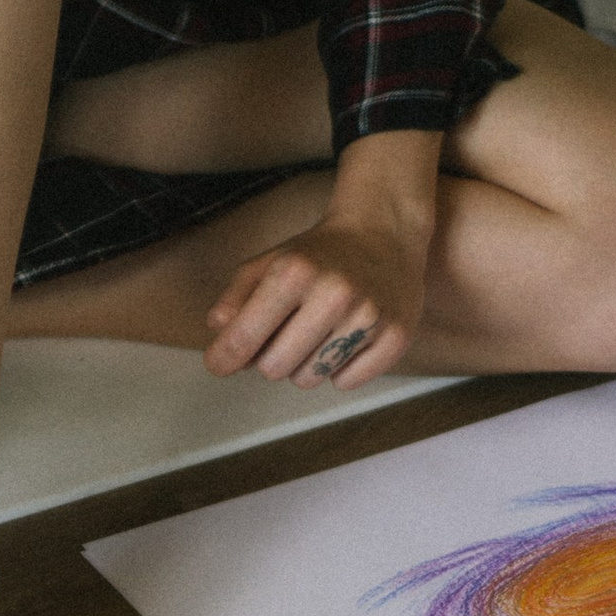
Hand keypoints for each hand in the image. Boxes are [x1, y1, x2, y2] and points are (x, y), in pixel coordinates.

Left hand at [205, 130, 439, 386]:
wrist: (385, 232)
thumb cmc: (320, 253)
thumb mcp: (269, 263)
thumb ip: (236, 299)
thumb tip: (219, 336)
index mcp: (294, 272)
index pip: (244, 338)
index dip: (224, 357)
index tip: (218, 363)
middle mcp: (335, 294)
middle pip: (274, 368)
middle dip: (271, 357)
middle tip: (286, 333)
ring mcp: (369, 317)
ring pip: (310, 379)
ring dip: (306, 364)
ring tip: (320, 332)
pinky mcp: (396, 336)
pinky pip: (347, 382)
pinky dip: (341, 369)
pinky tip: (347, 338)